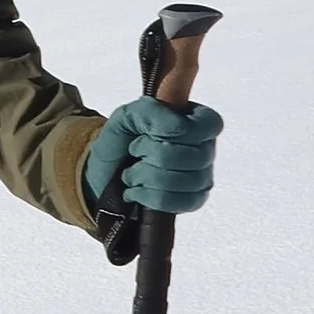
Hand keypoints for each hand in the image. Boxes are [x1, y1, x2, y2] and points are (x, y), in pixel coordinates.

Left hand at [84, 95, 222, 219]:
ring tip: (133, 171)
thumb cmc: (121, 142)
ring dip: (145, 176)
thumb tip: (178, 127)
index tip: (151, 132)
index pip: (210, 125)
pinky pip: (175, 202)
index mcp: (197, 121)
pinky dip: (147, 196)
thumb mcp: (127, 116)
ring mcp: (202, 178)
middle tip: (135, 151)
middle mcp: (206, 149)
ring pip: (183, 181)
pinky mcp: (192, 202)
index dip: (179, 130)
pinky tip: (137, 189)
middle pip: (194, 156)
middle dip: (152, 154)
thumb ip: (152, 111)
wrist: (103, 175)